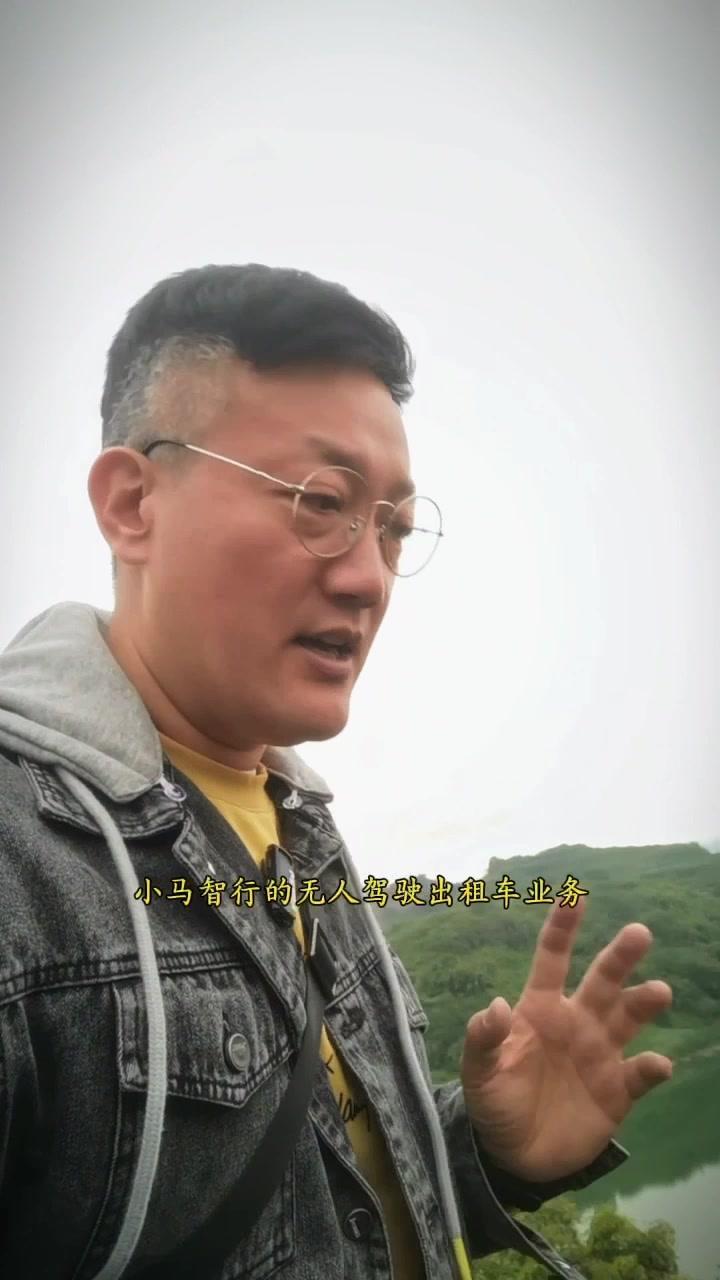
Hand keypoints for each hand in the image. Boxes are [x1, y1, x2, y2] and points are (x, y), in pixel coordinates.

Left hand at [460, 897, 672, 1182]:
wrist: (514, 1156)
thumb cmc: (494, 1101)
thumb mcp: (478, 1072)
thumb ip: (483, 1038)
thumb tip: (496, 1005)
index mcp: (540, 1009)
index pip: (552, 959)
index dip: (563, 928)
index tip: (575, 897)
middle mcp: (576, 1022)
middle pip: (602, 980)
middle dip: (620, 956)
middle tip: (639, 932)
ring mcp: (600, 1054)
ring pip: (629, 1018)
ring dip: (644, 1002)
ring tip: (659, 992)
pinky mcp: (618, 1091)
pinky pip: (640, 1073)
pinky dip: (651, 1067)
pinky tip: (657, 1065)